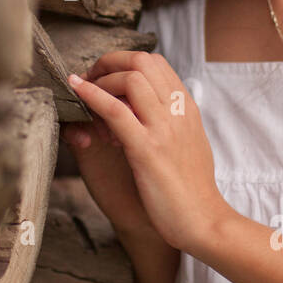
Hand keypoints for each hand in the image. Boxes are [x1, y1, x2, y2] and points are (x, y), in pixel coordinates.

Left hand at [67, 51, 225, 254]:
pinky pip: (116, 111)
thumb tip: (154, 108)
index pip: (155, 62)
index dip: (124, 62)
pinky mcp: (147, 150)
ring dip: (101, 81)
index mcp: (187, 107)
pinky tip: (77, 90)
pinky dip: (92, 95)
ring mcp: (164, 128)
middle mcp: (178, 111)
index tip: (106, 77)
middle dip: (109, 63)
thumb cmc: (193, 188)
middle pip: (141, 61)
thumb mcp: (188, 143)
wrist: (204, 221)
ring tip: (85, 97)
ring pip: (130, 79)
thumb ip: (172, 121)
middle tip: (90, 80)